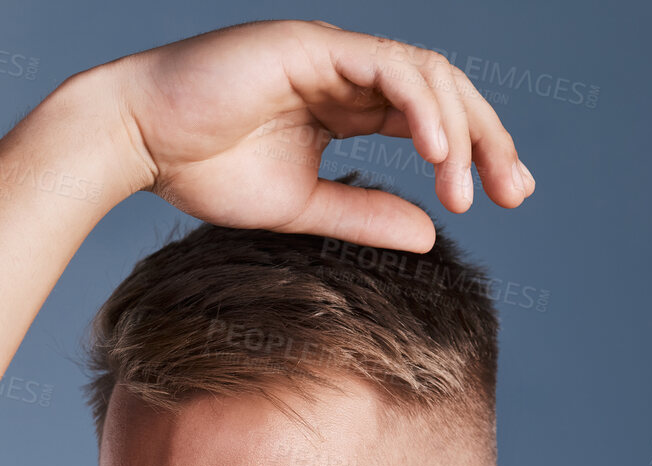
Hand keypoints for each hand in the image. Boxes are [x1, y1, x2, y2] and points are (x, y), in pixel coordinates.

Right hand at [101, 19, 534, 251]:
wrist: (136, 140)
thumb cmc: (202, 171)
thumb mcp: (300, 207)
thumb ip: (363, 216)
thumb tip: (430, 234)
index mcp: (346, 103)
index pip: (430, 119)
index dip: (473, 154)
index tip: (503, 199)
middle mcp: (347, 70)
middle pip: (444, 91)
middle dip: (487, 139)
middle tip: (515, 192)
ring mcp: (331, 52)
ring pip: (426, 75)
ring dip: (458, 129)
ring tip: (470, 185)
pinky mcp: (312, 45)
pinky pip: (389, 68)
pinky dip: (421, 107)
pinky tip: (437, 150)